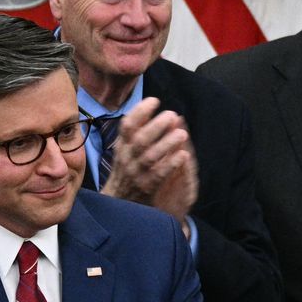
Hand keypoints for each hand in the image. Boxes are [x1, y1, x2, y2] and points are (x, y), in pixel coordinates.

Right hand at [100, 98, 199, 224]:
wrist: (118, 201)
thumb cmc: (126, 168)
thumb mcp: (126, 147)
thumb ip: (138, 127)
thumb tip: (150, 103)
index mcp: (122, 145)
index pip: (127, 125)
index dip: (140, 111)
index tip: (155, 101)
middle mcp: (127, 158)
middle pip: (140, 139)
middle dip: (156, 126)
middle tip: (171, 114)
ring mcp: (136, 173)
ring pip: (150, 157)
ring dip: (166, 144)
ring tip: (182, 134)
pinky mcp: (147, 187)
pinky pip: (159, 175)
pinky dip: (171, 164)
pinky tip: (183, 155)